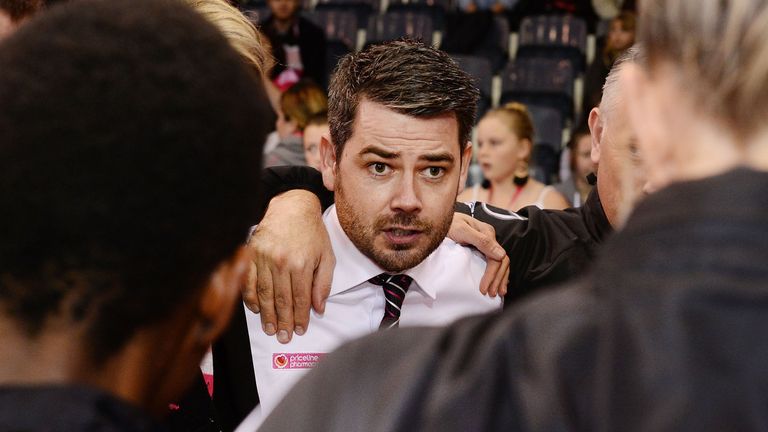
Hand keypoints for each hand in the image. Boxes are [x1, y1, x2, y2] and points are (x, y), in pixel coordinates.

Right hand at [243, 190, 334, 343]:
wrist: (292, 206)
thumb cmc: (312, 231)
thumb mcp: (327, 256)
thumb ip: (323, 283)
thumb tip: (319, 308)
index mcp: (302, 264)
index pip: (301, 299)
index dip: (301, 318)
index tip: (300, 330)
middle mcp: (282, 263)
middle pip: (281, 300)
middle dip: (283, 322)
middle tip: (283, 337)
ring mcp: (264, 258)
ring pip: (264, 294)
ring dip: (267, 315)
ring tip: (270, 329)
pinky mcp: (252, 253)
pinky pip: (249, 281)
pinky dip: (251, 297)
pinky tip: (255, 309)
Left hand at [447, 213, 508, 297]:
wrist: (437, 219)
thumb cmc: (447, 224)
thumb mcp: (461, 230)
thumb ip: (481, 241)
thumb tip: (501, 255)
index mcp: (487, 233)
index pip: (497, 258)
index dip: (492, 275)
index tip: (484, 289)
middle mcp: (489, 238)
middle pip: (501, 262)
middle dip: (498, 279)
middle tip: (492, 294)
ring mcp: (485, 243)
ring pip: (500, 263)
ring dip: (499, 278)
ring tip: (496, 293)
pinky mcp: (479, 247)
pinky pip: (492, 262)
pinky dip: (496, 274)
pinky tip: (496, 283)